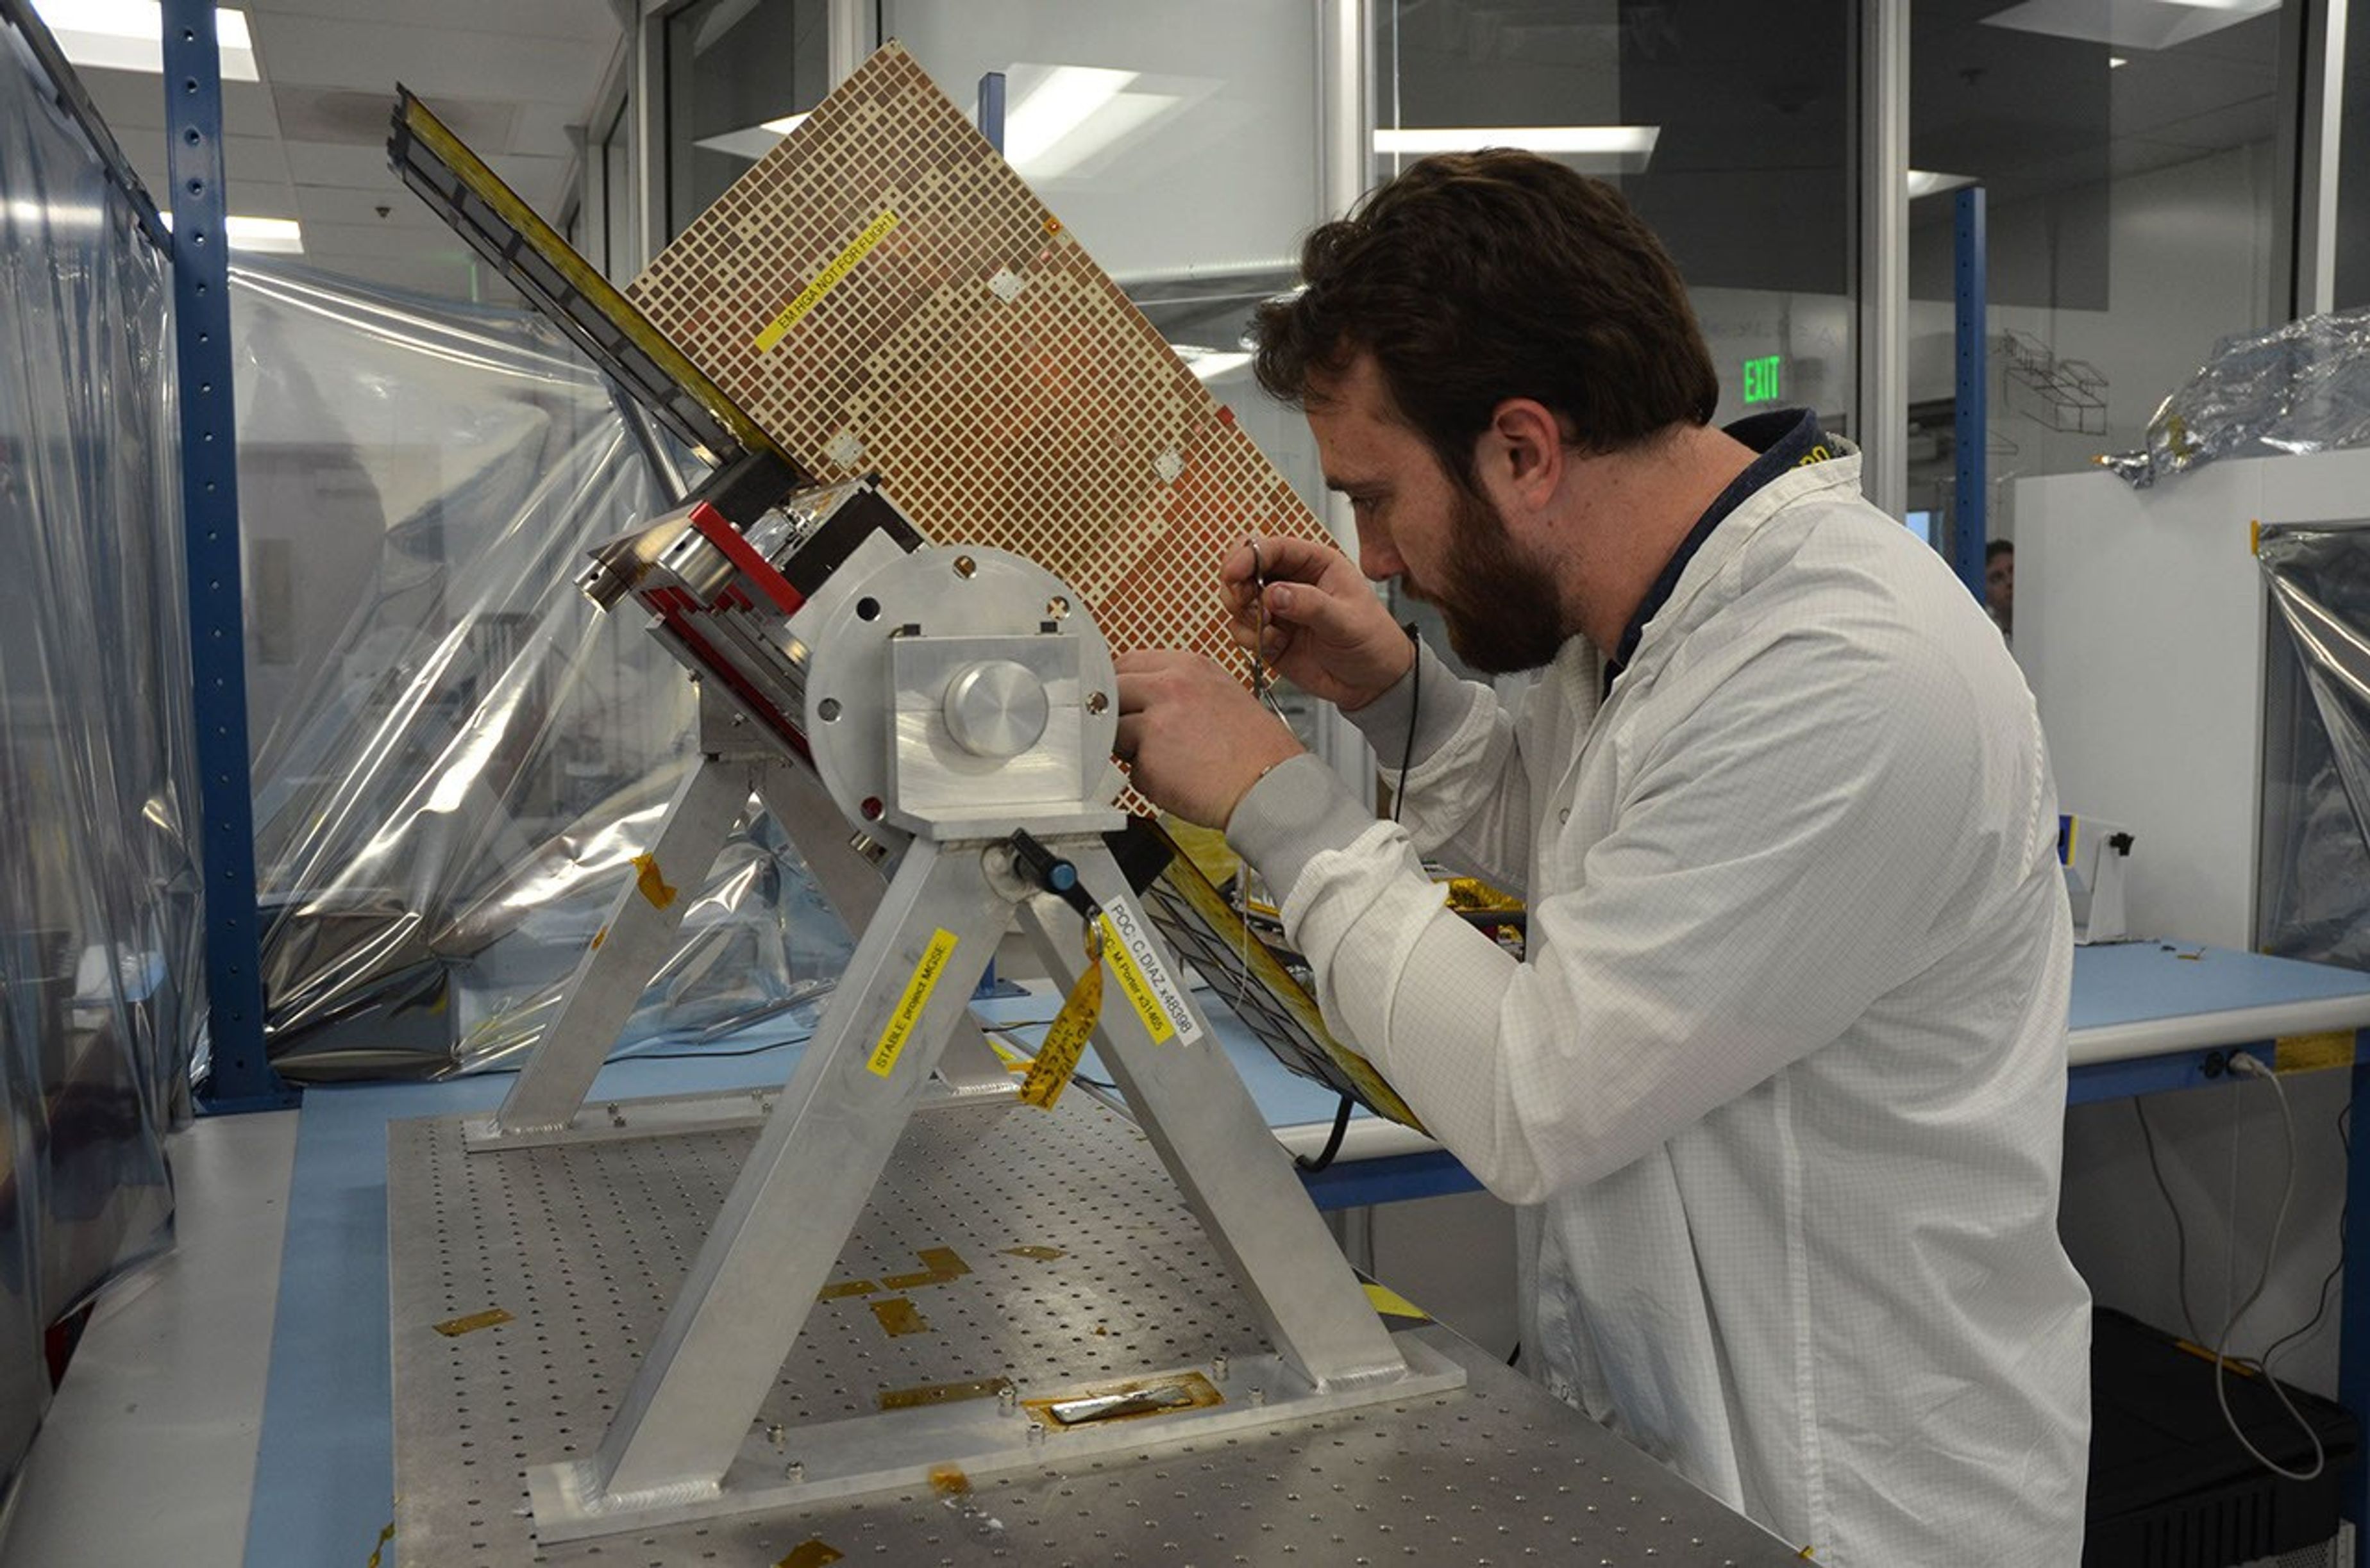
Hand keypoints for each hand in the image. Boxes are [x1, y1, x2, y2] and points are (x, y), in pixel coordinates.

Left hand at [1115, 649, 1303, 828]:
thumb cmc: (1256, 750)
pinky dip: (1149, 780)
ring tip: (1174, 760)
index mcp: (1189, 666)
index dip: (1122, 685)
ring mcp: (1156, 722)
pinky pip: (1132, 770)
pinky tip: (1180, 779)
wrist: (1273, 786)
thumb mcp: (1221, 695)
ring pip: (1116, 732)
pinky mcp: (1149, 759)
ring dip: (1134, 750)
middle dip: (1119, 715)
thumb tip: (1143, 696)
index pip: (1129, 662)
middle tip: (1143, 735)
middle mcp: (1170, 687)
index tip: (1124, 700)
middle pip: (1113, 693)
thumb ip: (1179, 689)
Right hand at [1222, 535, 1412, 711]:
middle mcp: (1292, 581)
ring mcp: (1277, 608)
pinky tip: (1275, 645)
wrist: (1373, 683)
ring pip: (1238, 599)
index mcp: (1316, 564)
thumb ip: (1311, 605)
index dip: (1247, 556)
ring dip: (1243, 615)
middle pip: (1245, 567)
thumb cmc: (1373, 642)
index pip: (1272, 547)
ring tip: (1270, 629)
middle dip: (1236, 584)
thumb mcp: (1347, 622)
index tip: (1234, 574)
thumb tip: (1273, 594)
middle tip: (1244, 603)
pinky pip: (1241, 629)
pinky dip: (1249, 638)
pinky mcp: (1268, 635)